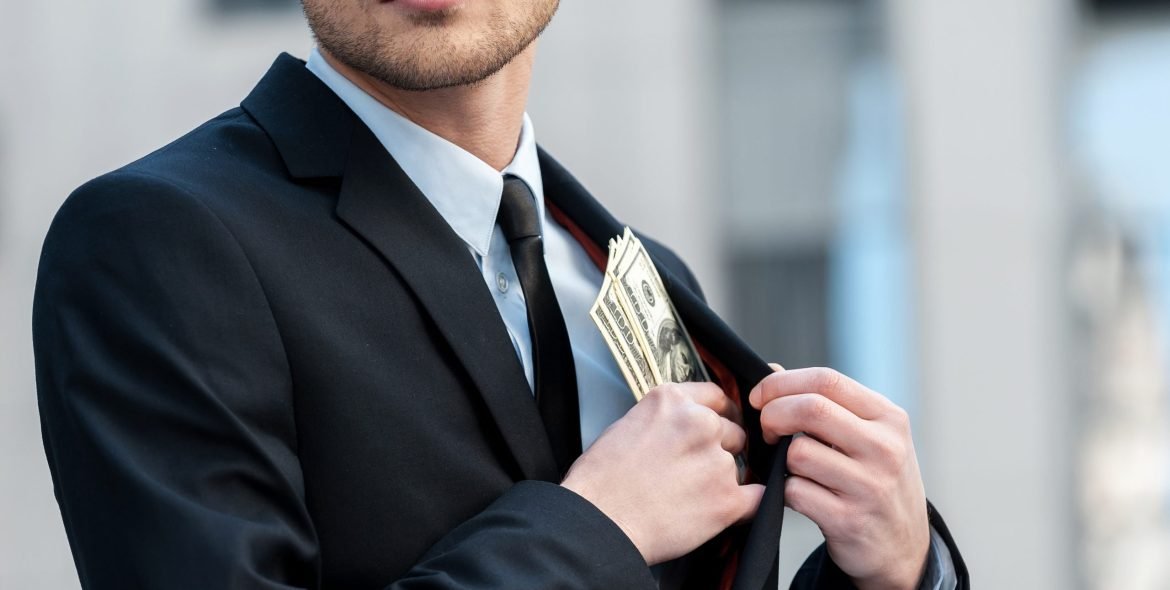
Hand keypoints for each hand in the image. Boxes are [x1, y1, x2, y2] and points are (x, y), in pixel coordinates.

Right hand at [561, 383, 763, 564]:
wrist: (599, 522)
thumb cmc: (601, 482)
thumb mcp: (627, 425)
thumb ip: (665, 420)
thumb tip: (682, 429)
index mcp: (672, 401)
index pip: (716, 397)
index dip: (720, 414)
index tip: (720, 425)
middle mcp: (699, 423)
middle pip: (732, 432)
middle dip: (719, 450)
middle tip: (692, 472)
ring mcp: (717, 461)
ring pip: (738, 467)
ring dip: (723, 479)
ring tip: (689, 498)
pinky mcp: (727, 499)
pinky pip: (757, 497)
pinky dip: (746, 504)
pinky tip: (724, 510)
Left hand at [749, 367, 929, 589]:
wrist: (902, 548)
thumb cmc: (876, 481)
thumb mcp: (868, 436)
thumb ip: (826, 403)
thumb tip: (772, 371)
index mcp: (889, 418)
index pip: (827, 380)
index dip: (781, 383)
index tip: (760, 397)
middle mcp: (885, 448)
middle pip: (811, 409)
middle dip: (773, 415)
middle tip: (766, 430)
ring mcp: (870, 486)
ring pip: (798, 453)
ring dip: (781, 460)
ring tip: (795, 469)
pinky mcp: (849, 520)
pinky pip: (794, 492)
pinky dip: (784, 491)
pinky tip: (800, 494)